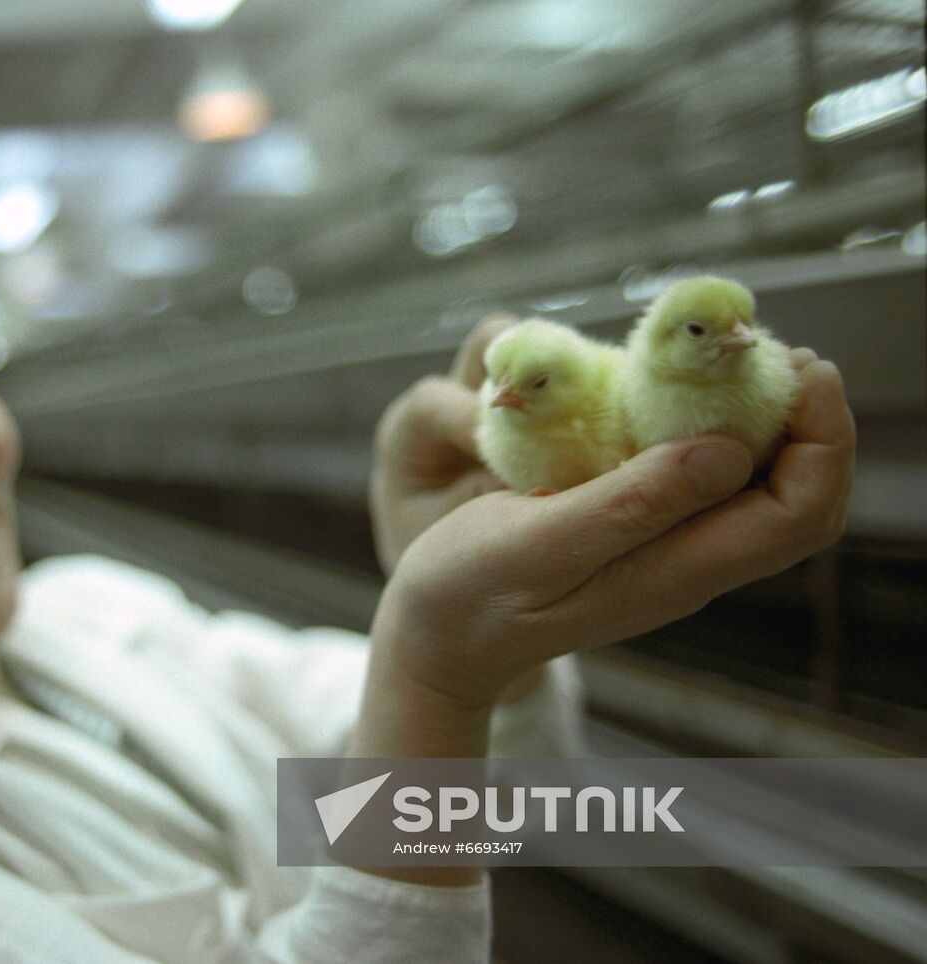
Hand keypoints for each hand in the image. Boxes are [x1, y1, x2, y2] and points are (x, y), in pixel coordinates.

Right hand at [372, 348, 854, 710]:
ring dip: (773, 427)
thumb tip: (728, 454)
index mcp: (675, 571)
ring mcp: (670, 557)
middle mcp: (690, 568)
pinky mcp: (645, 542)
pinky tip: (686, 399)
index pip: (801, 513)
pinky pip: (716, 490)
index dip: (825, 436)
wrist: (437, 640)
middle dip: (813, 425)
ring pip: (766, 495)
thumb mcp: (537, 541)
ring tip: (740, 365)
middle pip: (802, 503)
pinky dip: (724, 436)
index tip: (800, 364)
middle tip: (777, 354)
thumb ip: (629, 504)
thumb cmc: (469, 592)